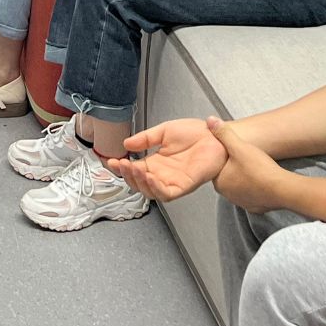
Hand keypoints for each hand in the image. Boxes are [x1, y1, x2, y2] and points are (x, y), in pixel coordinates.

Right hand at [109, 118, 227, 200]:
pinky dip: (156, 188)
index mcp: (156, 163)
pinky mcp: (184, 186)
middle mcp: (162, 174)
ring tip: (132, 169)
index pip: (134, 170)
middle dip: (127, 176)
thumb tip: (126, 144)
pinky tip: (149, 177)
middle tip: (121, 164)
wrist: (214, 134)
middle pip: (139, 184)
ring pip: (150, 192)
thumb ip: (145, 138)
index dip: (122, 168)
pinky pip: (167, 193)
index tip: (111, 161)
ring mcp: (173, 182)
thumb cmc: (195, 133)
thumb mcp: (164, 132)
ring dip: (139, 182)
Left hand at [209, 118, 291, 213]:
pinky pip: (253, 194)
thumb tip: (209, 120)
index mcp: (219, 182)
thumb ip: (224, 133)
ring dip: (247, 178)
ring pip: (241, 186)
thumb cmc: (258, 168)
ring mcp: (242, 202)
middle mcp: (227, 195)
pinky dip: (257, 187)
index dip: (226, 158)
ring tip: (257, 168)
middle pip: (228, 177)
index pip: (217, 167)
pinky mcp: (255, 207)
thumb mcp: (239, 146)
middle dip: (236, 168)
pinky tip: (264, 179)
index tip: (235, 152)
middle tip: (247, 158)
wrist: (281, 188)